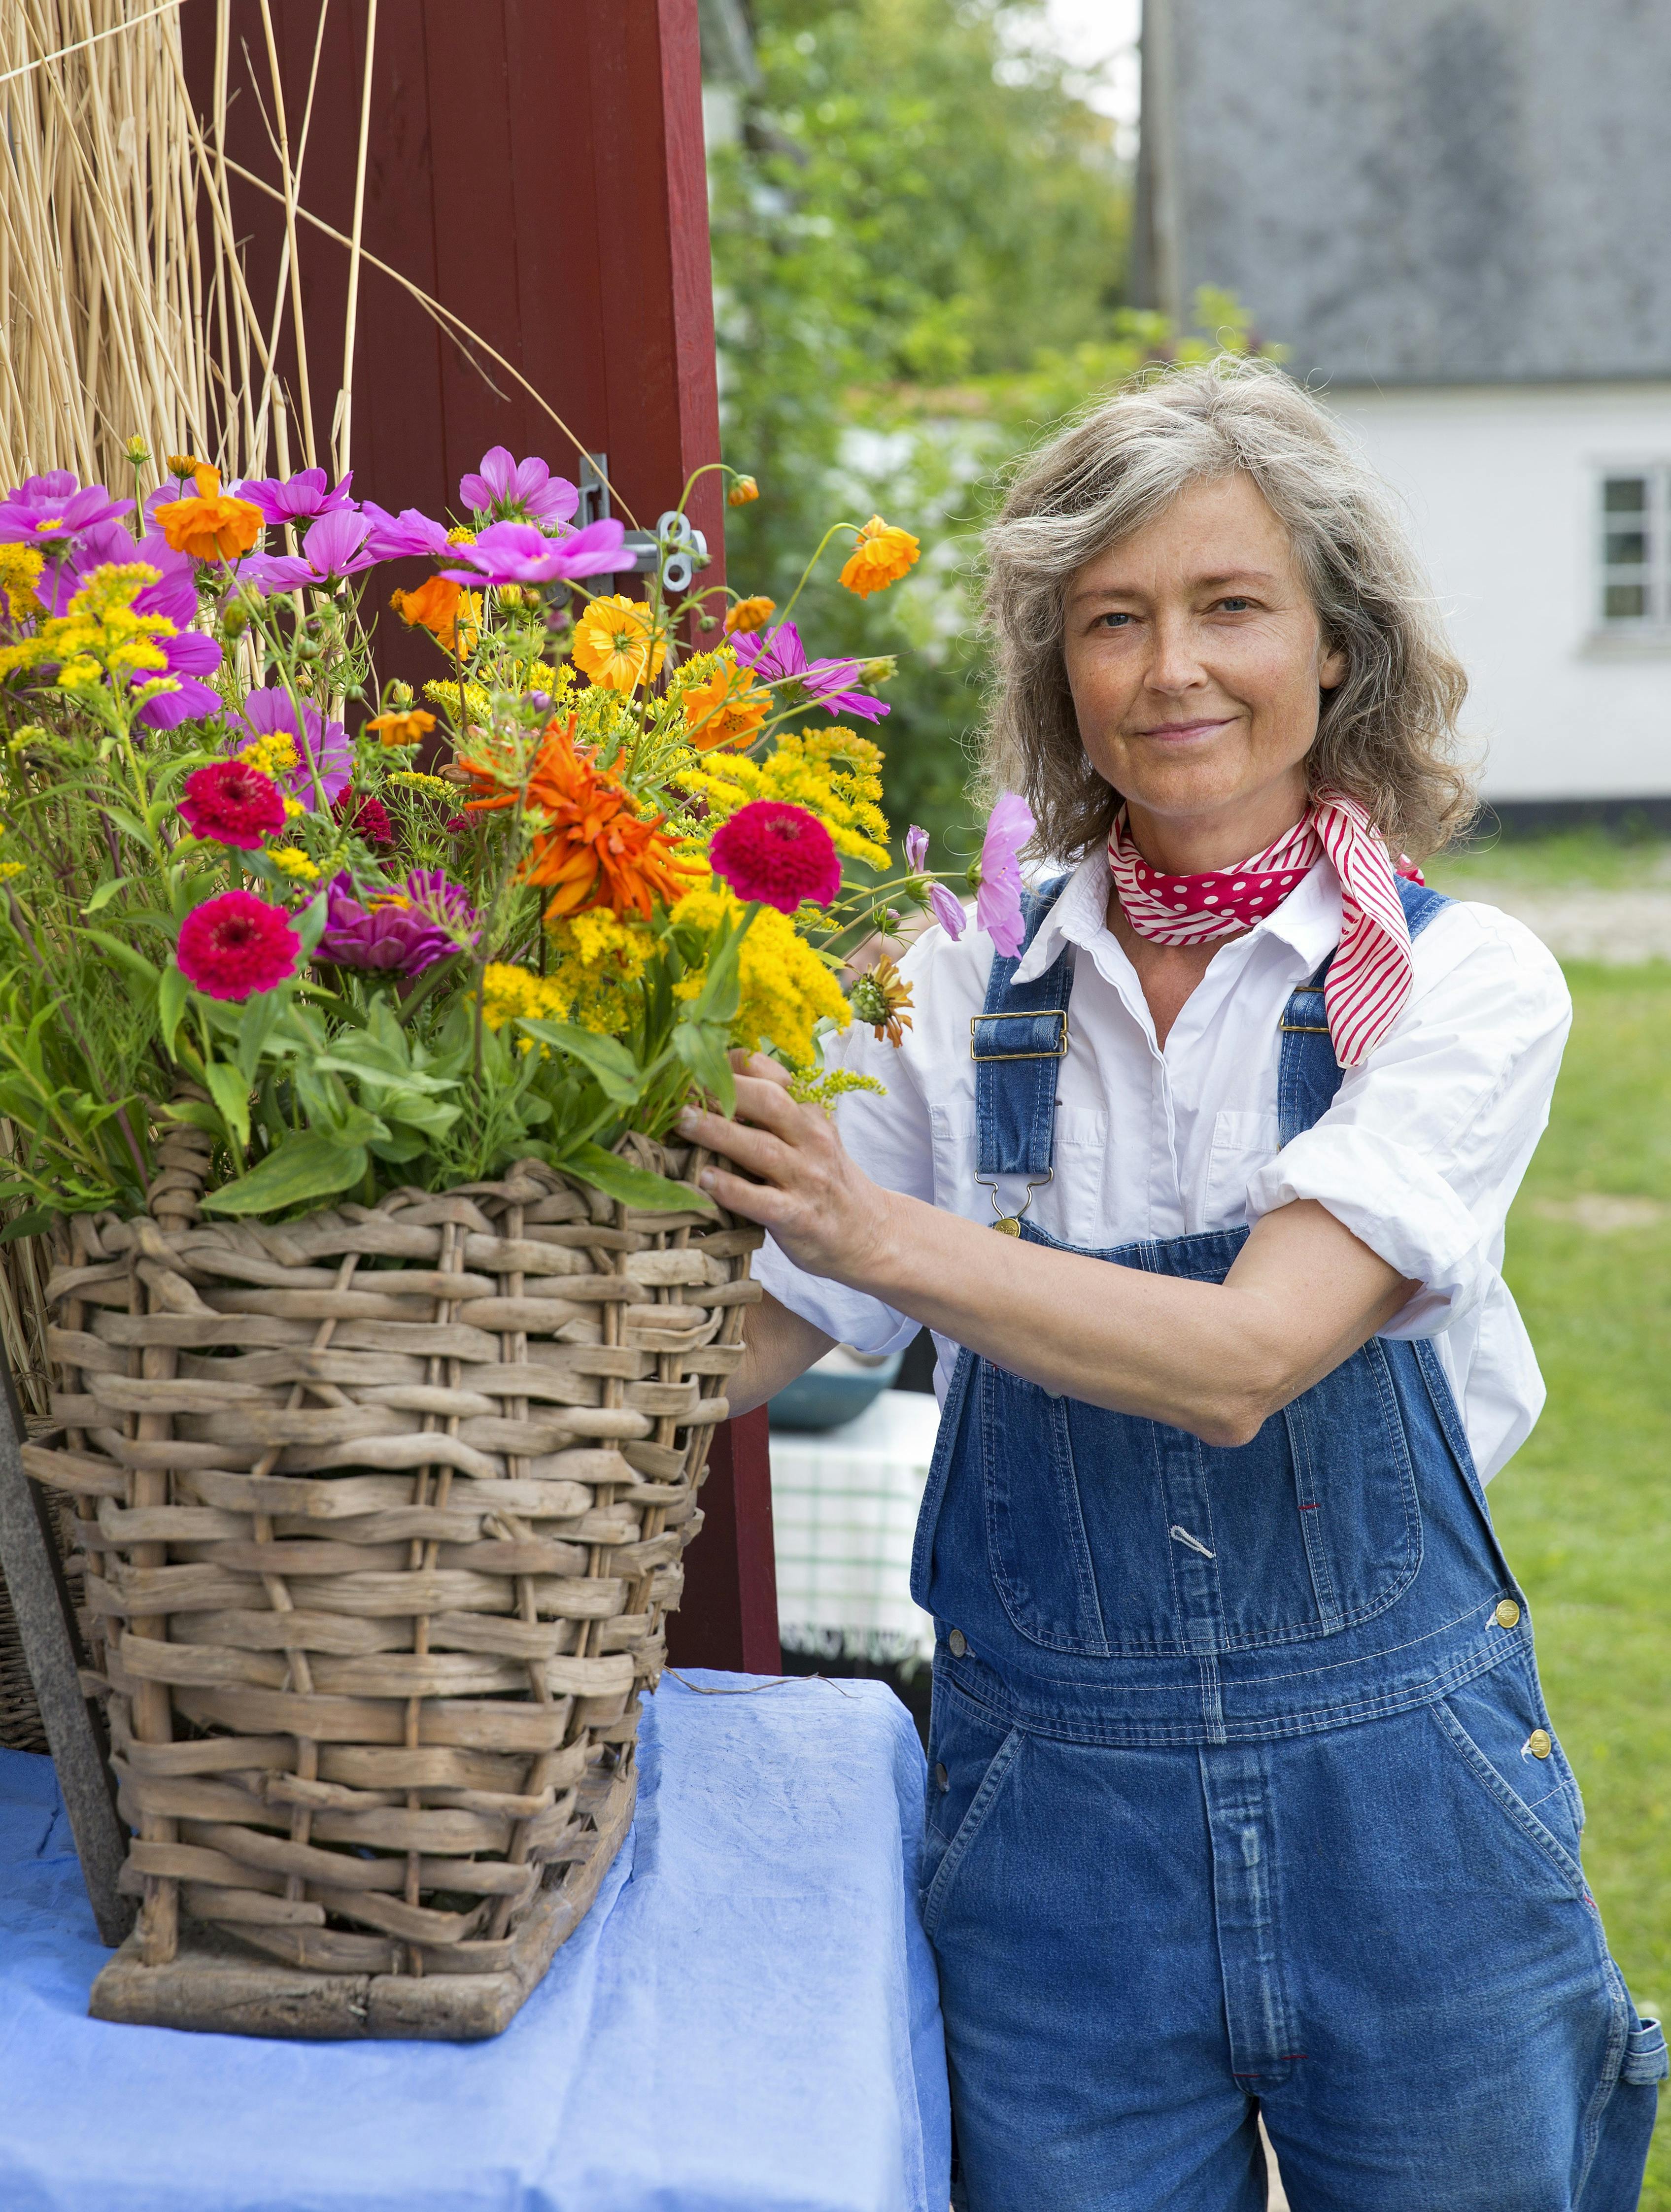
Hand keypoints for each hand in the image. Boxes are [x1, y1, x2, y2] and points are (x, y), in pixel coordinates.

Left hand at [678, 1053, 896, 1285]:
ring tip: (682, 1123)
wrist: (868, 1233)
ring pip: (761, 1148)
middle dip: (722, 1091)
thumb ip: (772, 1116)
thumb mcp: (809, 1138)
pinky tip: (704, 1179)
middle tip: (678, 1089)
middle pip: (768, 1102)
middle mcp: (811, 1140)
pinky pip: (762, 1200)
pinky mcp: (799, 1217)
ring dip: (718, 1133)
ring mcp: (807, 1178)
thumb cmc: (825, 1182)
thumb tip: (711, 1093)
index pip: (773, 1075)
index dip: (732, 1065)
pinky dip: (732, 1189)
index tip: (694, 1063)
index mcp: (810, 1114)